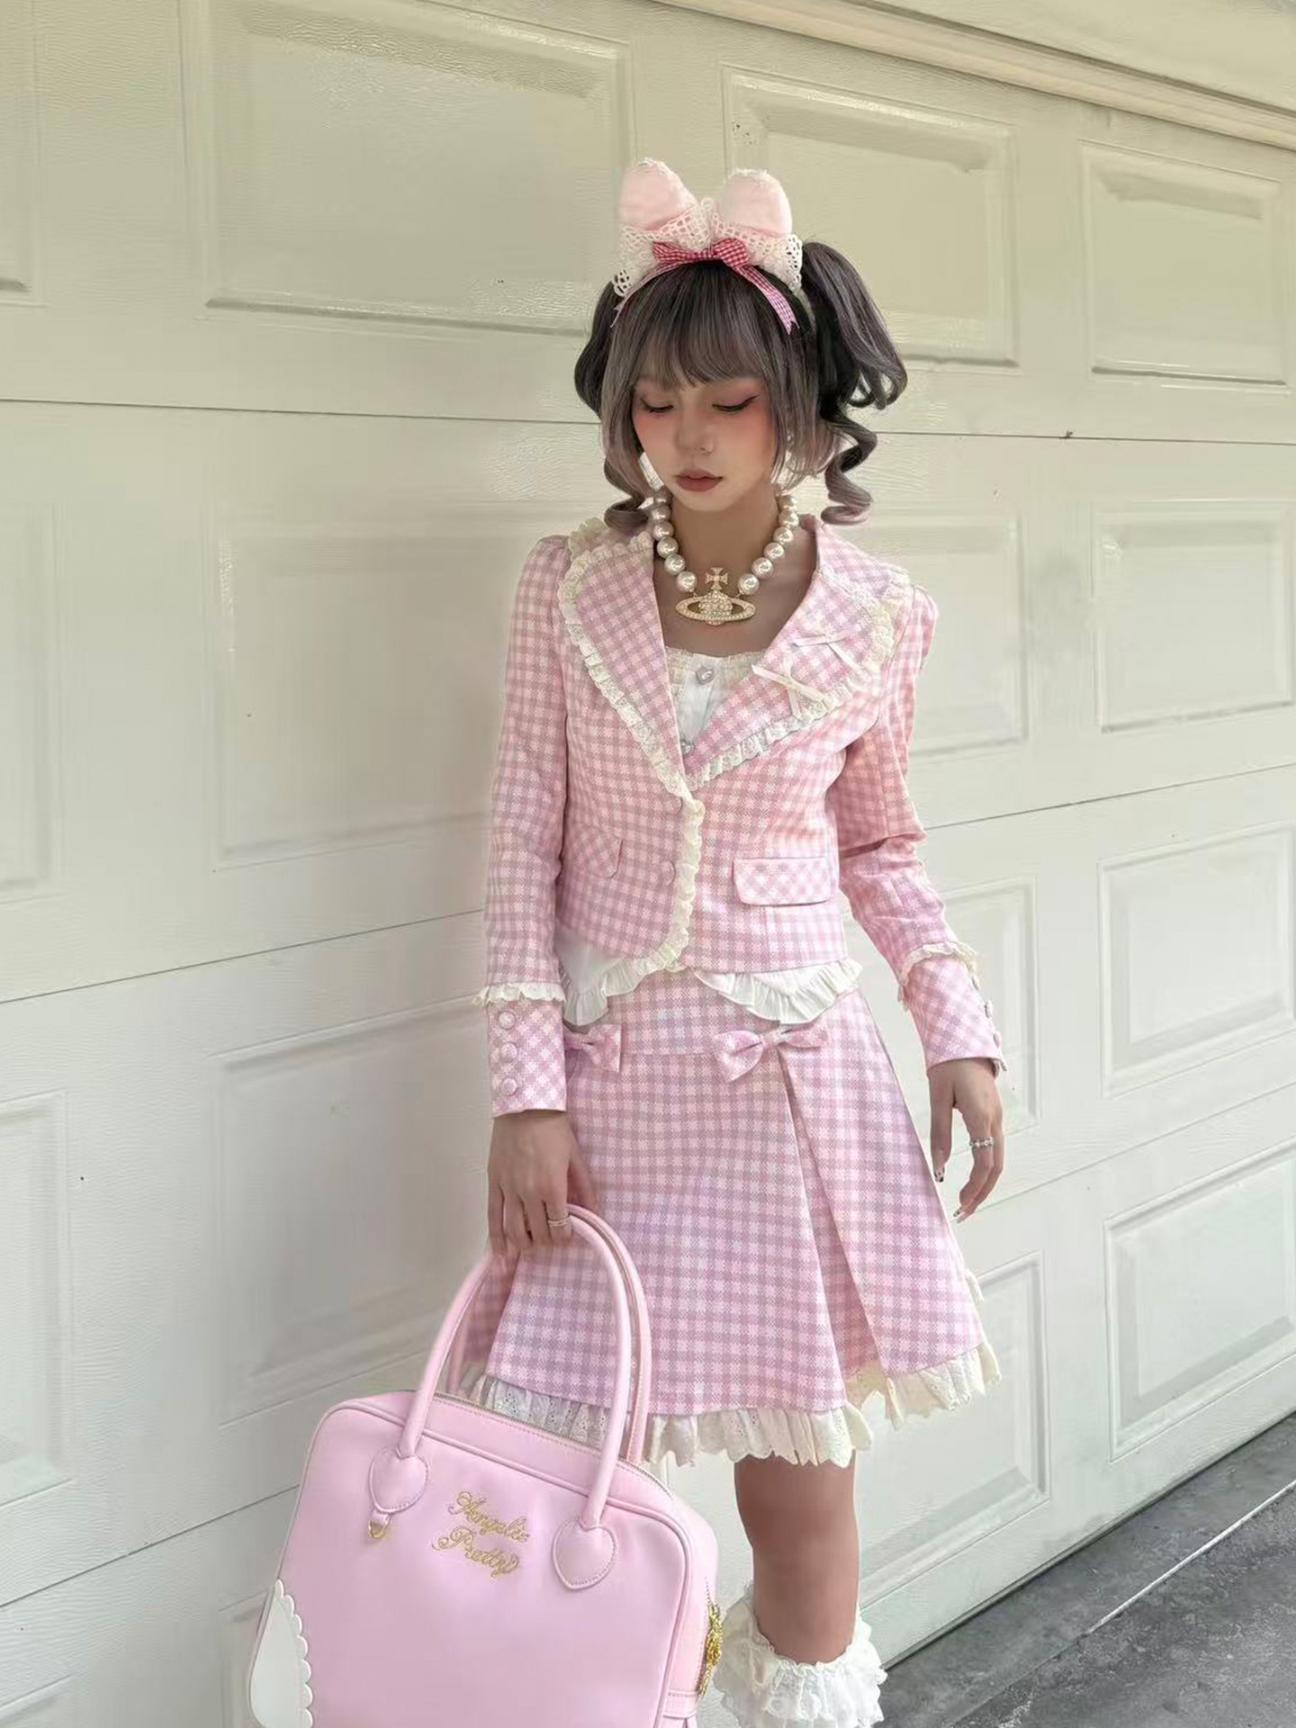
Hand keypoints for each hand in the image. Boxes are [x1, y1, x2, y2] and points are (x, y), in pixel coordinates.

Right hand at [487, 1109, 600, 1262]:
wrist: (525, 1106)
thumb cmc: (553, 1128)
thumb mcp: (575, 1156)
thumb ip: (585, 1187)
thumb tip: (594, 1212)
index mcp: (552, 1186)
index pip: (558, 1227)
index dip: (564, 1237)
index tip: (567, 1235)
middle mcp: (529, 1193)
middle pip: (537, 1233)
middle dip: (546, 1242)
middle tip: (550, 1240)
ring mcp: (508, 1189)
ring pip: (514, 1230)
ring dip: (524, 1245)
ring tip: (530, 1247)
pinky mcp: (493, 1183)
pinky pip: (492, 1217)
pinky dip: (496, 1239)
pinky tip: (501, 1254)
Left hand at [928, 1056, 1002, 1221]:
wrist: (964, 1040)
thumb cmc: (948, 1066)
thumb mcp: (938, 1098)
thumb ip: (939, 1133)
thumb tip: (938, 1170)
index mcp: (981, 1116)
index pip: (984, 1163)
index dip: (974, 1188)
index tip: (959, 1204)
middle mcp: (995, 1120)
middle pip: (996, 1167)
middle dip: (981, 1193)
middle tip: (963, 1213)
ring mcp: (997, 1117)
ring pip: (998, 1159)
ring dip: (985, 1184)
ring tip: (967, 1202)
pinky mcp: (993, 1115)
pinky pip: (995, 1149)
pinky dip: (986, 1169)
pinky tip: (973, 1178)